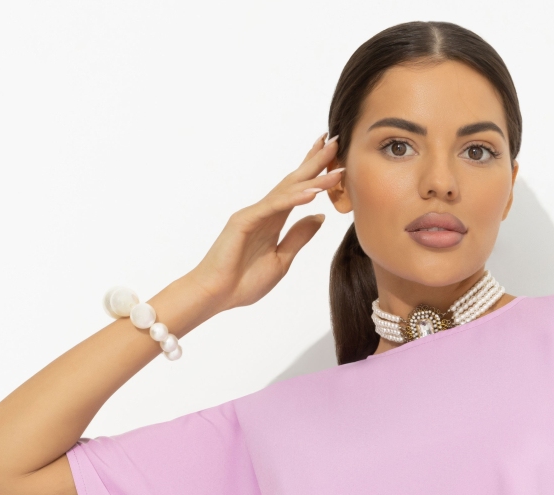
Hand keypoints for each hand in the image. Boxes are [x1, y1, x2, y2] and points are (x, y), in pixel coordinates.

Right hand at [185, 135, 343, 313]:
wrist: (218, 294)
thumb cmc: (245, 281)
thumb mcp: (282, 259)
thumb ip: (299, 236)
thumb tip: (319, 216)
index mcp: (274, 221)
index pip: (299, 191)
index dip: (316, 174)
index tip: (336, 159)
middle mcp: (265, 212)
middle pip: (294, 181)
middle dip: (315, 162)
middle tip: (335, 140)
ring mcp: (253, 214)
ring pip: (287, 191)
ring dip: (312, 178)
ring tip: (334, 166)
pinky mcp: (244, 221)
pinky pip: (273, 207)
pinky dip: (293, 199)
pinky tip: (312, 192)